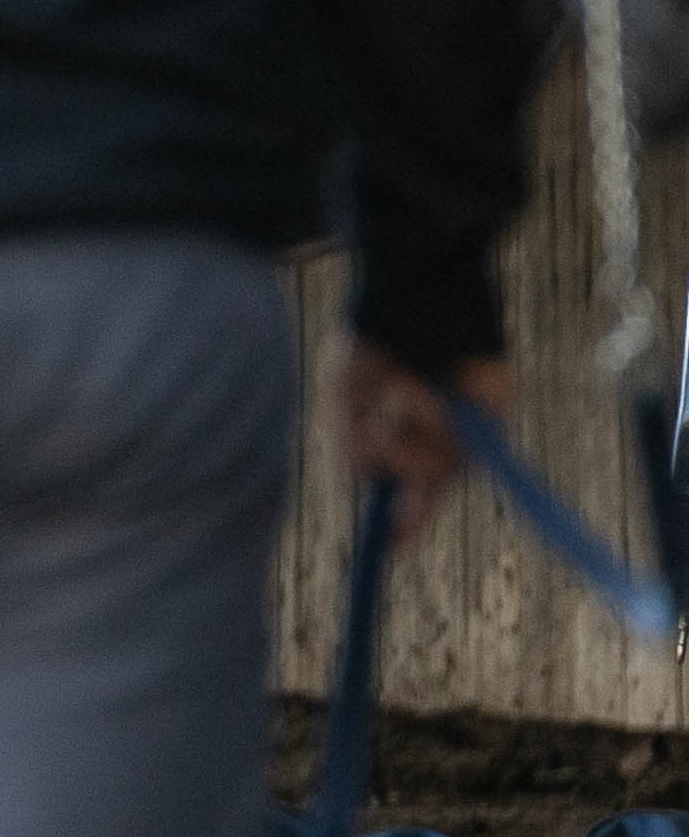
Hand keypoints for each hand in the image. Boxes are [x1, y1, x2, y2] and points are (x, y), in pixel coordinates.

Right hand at [335, 338, 511, 545]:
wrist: (410, 291)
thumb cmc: (374, 332)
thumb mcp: (342, 390)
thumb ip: (345, 442)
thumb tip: (355, 486)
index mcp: (405, 426)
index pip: (408, 482)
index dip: (402, 515)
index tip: (388, 545)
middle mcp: (440, 431)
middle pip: (429, 486)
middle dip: (414, 508)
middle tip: (397, 529)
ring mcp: (468, 424)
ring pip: (440, 468)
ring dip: (410, 447)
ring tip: (396, 400)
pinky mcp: (494, 412)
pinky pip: (464, 441)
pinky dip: (432, 422)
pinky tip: (415, 392)